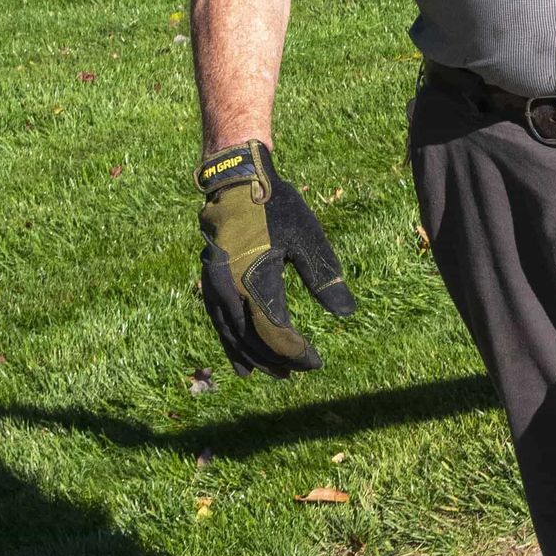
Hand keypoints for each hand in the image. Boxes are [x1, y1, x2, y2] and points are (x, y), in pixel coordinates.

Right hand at [198, 141, 357, 376]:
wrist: (237, 180)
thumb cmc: (276, 207)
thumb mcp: (307, 237)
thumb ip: (325, 277)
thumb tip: (347, 314)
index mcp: (254, 280)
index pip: (275, 333)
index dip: (295, 353)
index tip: (315, 361)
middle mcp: (228, 289)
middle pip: (251, 340)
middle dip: (275, 360)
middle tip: (296, 373)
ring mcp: (213, 287)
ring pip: (231, 335)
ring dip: (251, 357)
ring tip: (271, 374)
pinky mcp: (208, 283)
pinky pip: (218, 322)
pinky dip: (231, 342)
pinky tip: (240, 359)